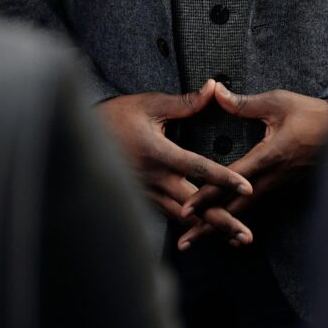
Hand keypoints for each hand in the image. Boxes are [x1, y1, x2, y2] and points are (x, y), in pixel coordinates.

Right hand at [98, 79, 253, 243]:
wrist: (79, 138)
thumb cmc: (116, 116)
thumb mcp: (150, 105)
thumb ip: (185, 102)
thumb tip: (213, 88)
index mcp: (159, 154)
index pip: (198, 169)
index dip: (224, 178)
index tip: (247, 187)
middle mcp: (154, 179)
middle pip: (195, 206)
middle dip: (222, 221)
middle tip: (246, 236)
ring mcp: (147, 193)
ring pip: (183, 217)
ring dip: (209, 228)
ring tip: (234, 238)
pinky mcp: (142, 199)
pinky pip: (169, 215)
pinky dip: (189, 225)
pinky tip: (204, 232)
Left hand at [177, 83, 327, 249]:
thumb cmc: (311, 114)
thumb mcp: (277, 102)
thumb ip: (244, 102)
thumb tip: (216, 92)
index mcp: (269, 157)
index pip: (231, 180)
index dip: (208, 195)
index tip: (187, 209)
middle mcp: (272, 178)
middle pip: (235, 207)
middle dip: (208, 226)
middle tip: (184, 242)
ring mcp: (279, 185)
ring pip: (245, 210)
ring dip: (220, 226)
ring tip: (197, 240)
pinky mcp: (282, 186)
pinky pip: (256, 206)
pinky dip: (238, 219)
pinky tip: (228, 231)